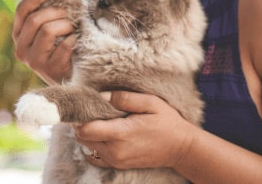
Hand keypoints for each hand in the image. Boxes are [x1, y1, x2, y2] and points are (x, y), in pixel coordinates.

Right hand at [12, 0, 75, 83]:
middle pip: (35, 20)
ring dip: (66, 25)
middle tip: (68, 14)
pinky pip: (64, 45)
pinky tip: (74, 43)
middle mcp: (21, 50)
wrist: (69, 77)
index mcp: (18, 37)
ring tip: (72, 29)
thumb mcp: (47, 32)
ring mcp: (34, 61)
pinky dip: (73, 40)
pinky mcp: (50, 69)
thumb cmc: (60, 47)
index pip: (21, 12)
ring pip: (48, 30)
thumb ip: (43, 15)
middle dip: (55, 12)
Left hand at [74, 91, 196, 169]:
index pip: (85, 129)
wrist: (181, 148)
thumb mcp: (151, 103)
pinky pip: (95, 156)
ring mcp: (116, 160)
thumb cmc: (168, 123)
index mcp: (121, 133)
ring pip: (87, 146)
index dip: (80, 117)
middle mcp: (115, 150)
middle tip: (93, 111)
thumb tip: (102, 96)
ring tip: (101, 121)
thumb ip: (125, 98)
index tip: (86, 106)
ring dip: (89, 133)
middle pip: (82, 138)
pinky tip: (105, 134)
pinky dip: (94, 145)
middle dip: (83, 124)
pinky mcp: (118, 165)